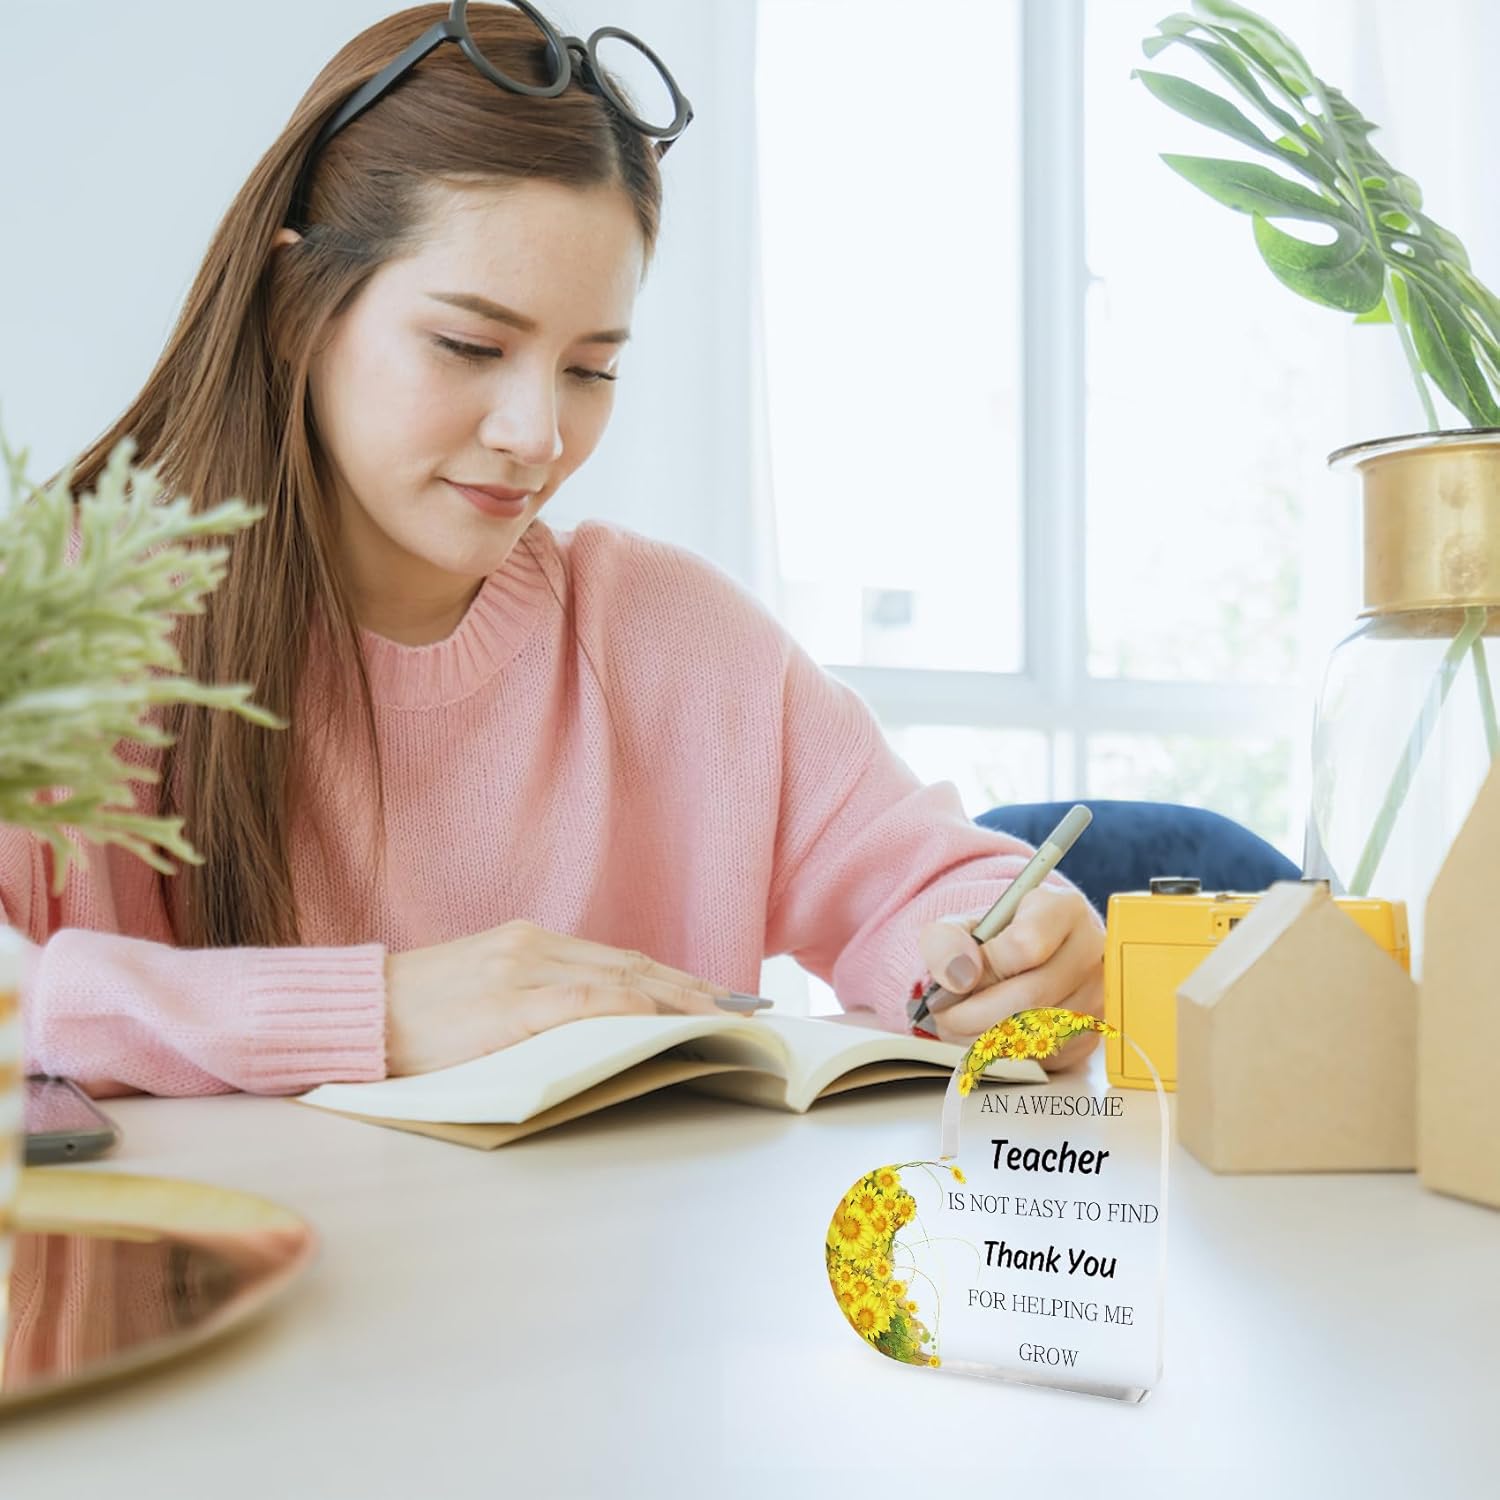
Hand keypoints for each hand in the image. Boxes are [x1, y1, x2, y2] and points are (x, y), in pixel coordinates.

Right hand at [385, 920, 732, 1075]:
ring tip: (723, 1018)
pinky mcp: (505, 1006)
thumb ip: (532, 999)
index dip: (673, 978)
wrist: (351, 1014)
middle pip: (632, 966)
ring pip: (619, 981)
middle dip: (693, 987)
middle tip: (744, 1007)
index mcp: (527, 943)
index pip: (619, 961)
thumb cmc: (410, 1018)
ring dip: (678, 999)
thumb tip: (589, 1025)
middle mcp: (532, 947)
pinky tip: (660, 1017)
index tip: (717, 994)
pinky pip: (580, 1003)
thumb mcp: (479, 994)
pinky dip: (626, 1008)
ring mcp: (520, 972)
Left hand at [917, 886, 1104, 1070]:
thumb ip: (947, 941)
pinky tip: (985, 1038)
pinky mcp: (1089, 1033)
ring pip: (1037, 1031)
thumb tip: (958, 975)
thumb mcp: (961, 926)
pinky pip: (1043, 1056)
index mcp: (1063, 909)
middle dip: (974, 1012)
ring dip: (985, 1037)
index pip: (1026, 944)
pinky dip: (1005, 1055)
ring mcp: (1096, 994)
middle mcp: (1090, 951)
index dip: (984, 967)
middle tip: (944, 1014)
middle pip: (1031, 994)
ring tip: (959, 1026)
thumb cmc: (992, 939)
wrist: (1019, 960)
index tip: (957, 977)